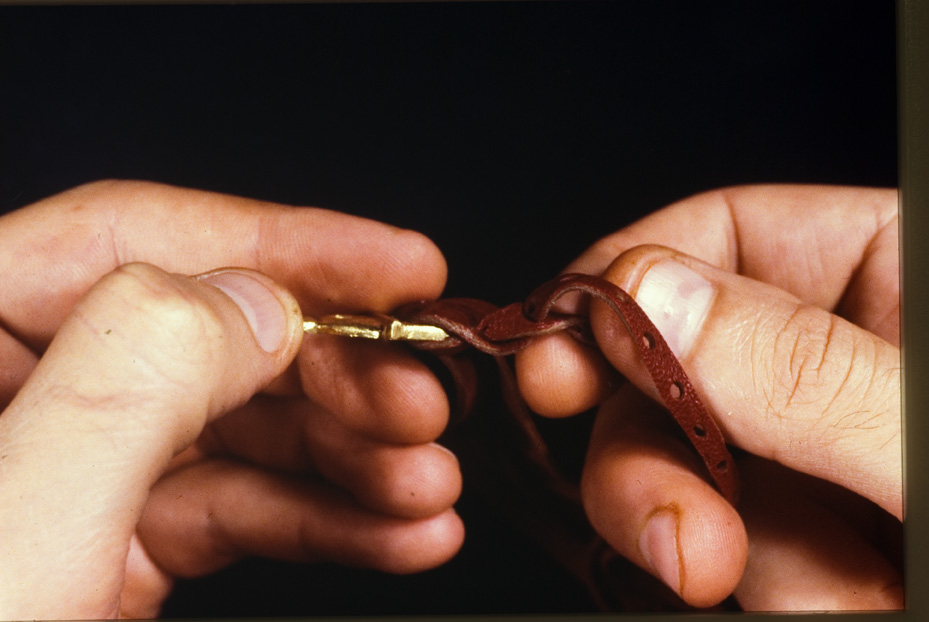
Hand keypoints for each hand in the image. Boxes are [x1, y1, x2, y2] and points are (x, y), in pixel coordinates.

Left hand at [0, 181, 462, 617]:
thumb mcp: (23, 526)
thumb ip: (136, 376)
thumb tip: (261, 301)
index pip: (135, 238)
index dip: (286, 239)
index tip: (405, 263)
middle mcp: (19, 392)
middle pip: (210, 334)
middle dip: (336, 373)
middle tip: (427, 407)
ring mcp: (74, 471)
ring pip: (240, 427)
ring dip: (351, 458)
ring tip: (430, 491)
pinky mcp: (120, 547)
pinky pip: (239, 507)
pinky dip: (325, 520)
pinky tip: (399, 534)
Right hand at [515, 185, 901, 609]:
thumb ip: (800, 367)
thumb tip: (642, 294)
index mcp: (893, 282)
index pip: (727, 232)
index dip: (628, 278)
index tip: (558, 342)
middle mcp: (840, 362)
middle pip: (677, 365)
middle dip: (650, 449)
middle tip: (665, 526)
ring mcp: (821, 458)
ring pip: (690, 470)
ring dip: (723, 541)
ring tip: (838, 601)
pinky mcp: (812, 545)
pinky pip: (729, 548)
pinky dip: (772, 592)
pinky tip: (851, 607)